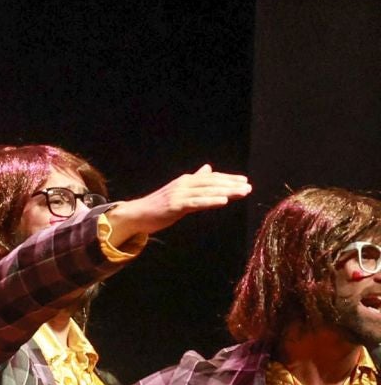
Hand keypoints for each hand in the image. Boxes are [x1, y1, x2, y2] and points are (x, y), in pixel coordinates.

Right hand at [102, 164, 250, 246]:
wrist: (137, 215)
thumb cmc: (158, 205)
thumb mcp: (179, 191)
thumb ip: (195, 181)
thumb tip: (208, 169)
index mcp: (185, 181)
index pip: (211, 178)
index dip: (228, 179)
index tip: (244, 181)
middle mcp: (183, 185)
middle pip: (211, 183)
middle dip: (231, 185)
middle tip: (248, 187)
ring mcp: (178, 195)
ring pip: (206, 192)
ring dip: (225, 192)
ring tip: (242, 193)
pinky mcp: (174, 206)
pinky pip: (196, 203)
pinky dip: (210, 201)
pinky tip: (223, 201)